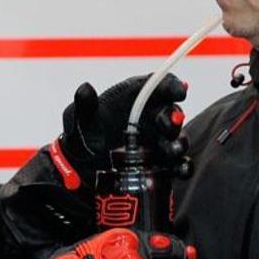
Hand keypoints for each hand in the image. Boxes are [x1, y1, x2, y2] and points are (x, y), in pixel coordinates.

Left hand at [51, 74, 190, 190]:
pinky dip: (180, 168)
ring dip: (179, 144)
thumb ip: (84, 106)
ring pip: (178, 139)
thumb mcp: (78, 119)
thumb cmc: (83, 134)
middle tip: (170, 125)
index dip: (172, 86)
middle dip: (174, 118)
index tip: (180, 91)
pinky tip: (175, 172)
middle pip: (172, 113)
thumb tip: (85, 88)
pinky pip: (176, 165)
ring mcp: (158, 141)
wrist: (81, 167)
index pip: (158, 86)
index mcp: (136, 97)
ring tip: (172, 152)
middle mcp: (151, 117)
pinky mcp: (161, 164)